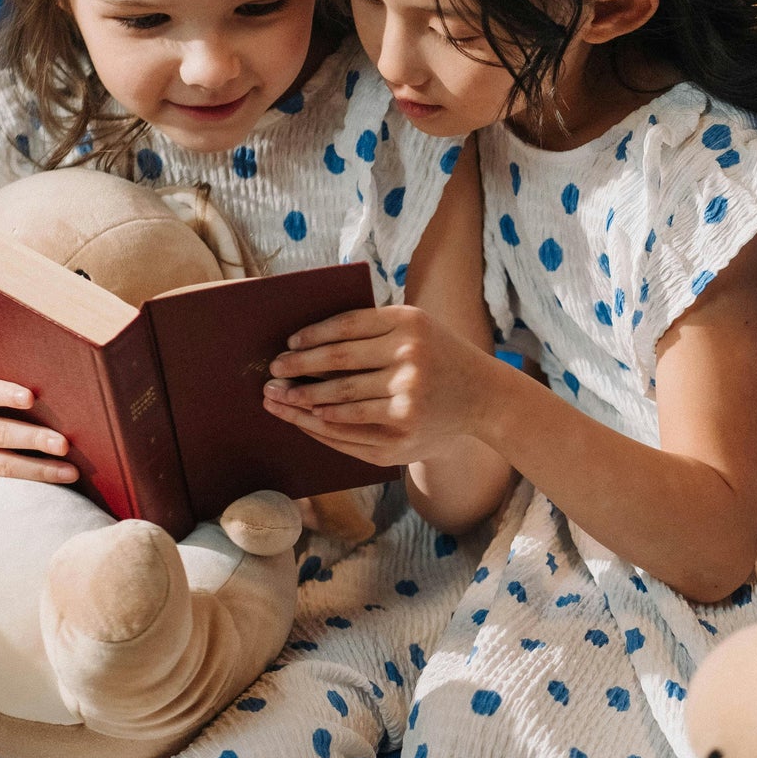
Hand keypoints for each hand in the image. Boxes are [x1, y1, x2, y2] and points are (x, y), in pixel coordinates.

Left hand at [263, 305, 491, 465]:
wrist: (483, 397)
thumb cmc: (438, 357)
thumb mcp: (416, 328)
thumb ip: (373, 327)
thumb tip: (305, 341)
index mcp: (408, 322)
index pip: (345, 327)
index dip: (312, 336)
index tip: (289, 343)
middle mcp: (409, 359)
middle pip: (337, 362)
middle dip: (298, 368)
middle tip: (273, 372)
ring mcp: (406, 400)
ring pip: (338, 400)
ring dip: (301, 400)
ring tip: (278, 398)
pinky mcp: (402, 434)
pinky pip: (350, 430)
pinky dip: (322, 424)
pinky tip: (307, 418)